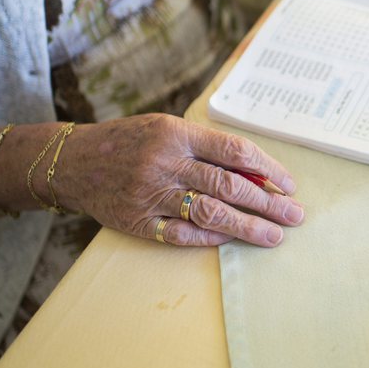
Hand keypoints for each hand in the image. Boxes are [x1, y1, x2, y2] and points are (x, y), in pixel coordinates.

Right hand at [58, 114, 303, 246]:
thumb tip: (257, 174)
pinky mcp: (138, 221)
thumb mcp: (169, 129)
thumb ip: (208, 148)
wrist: (73, 161)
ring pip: (211, 213)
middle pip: (230, 186)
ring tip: (274, 235)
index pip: (235, 152)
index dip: (268, 169)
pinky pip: (183, 234)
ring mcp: (151, 193)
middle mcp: (166, 162)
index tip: (289, 185)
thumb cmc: (132, 141)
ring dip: (248, 226)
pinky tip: (233, 238)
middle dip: (269, 203)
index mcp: (177, 133)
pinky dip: (212, 238)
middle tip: (295, 216)